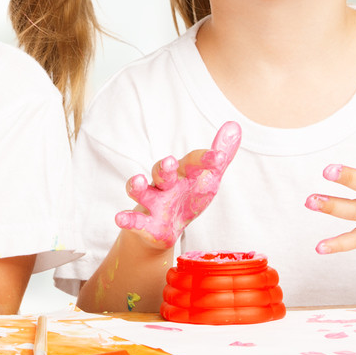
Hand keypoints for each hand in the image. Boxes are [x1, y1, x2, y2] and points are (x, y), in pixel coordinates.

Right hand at [114, 121, 241, 248]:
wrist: (165, 229)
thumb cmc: (188, 197)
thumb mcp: (208, 178)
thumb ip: (221, 156)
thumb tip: (234, 125)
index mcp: (183, 172)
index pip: (193, 161)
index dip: (204, 159)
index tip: (219, 158)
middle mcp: (165, 183)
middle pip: (161, 171)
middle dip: (164, 166)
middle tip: (170, 162)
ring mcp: (153, 202)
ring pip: (141, 190)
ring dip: (137, 186)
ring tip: (138, 181)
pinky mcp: (144, 224)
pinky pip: (134, 220)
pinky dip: (127, 219)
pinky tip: (120, 218)